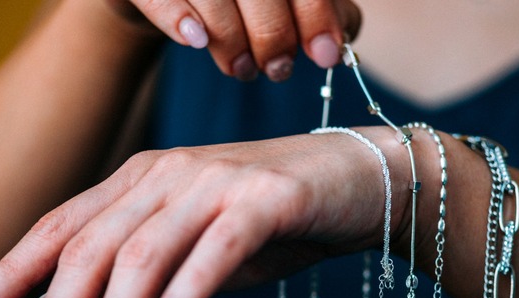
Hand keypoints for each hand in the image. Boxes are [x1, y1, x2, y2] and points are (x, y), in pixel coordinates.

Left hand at [0, 127, 411, 297]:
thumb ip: (129, 269)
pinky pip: (220, 245)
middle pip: (93, 249)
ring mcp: (219, 183)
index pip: (64, 224)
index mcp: (141, 180)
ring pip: (146, 255)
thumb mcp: (187, 244)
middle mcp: (169, 173)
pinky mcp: (270, 198)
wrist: (354, 179)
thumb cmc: (267, 218)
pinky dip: (190, 285)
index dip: (16, 266)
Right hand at [107, 0, 361, 80]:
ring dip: (232, 40)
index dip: (318, 15)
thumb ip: (319, 10)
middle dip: (274, 35)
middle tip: (278, 70)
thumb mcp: (281, 1)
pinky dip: (177, 18)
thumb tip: (340, 42)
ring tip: (241, 70)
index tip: (326, 56)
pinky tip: (196, 41)